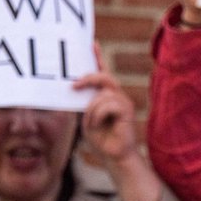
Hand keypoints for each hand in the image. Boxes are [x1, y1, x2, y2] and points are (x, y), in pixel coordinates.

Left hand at [75, 48, 137, 164]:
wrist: (114, 156)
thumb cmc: (101, 139)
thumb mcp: (86, 118)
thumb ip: (84, 103)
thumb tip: (75, 88)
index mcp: (107, 96)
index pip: (103, 72)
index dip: (98, 58)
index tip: (91, 43)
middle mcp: (117, 96)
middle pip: (103, 76)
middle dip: (88, 78)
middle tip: (73, 86)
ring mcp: (123, 102)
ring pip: (102, 94)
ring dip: (91, 110)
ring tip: (93, 124)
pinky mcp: (127, 110)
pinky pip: (107, 104)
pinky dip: (98, 115)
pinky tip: (99, 125)